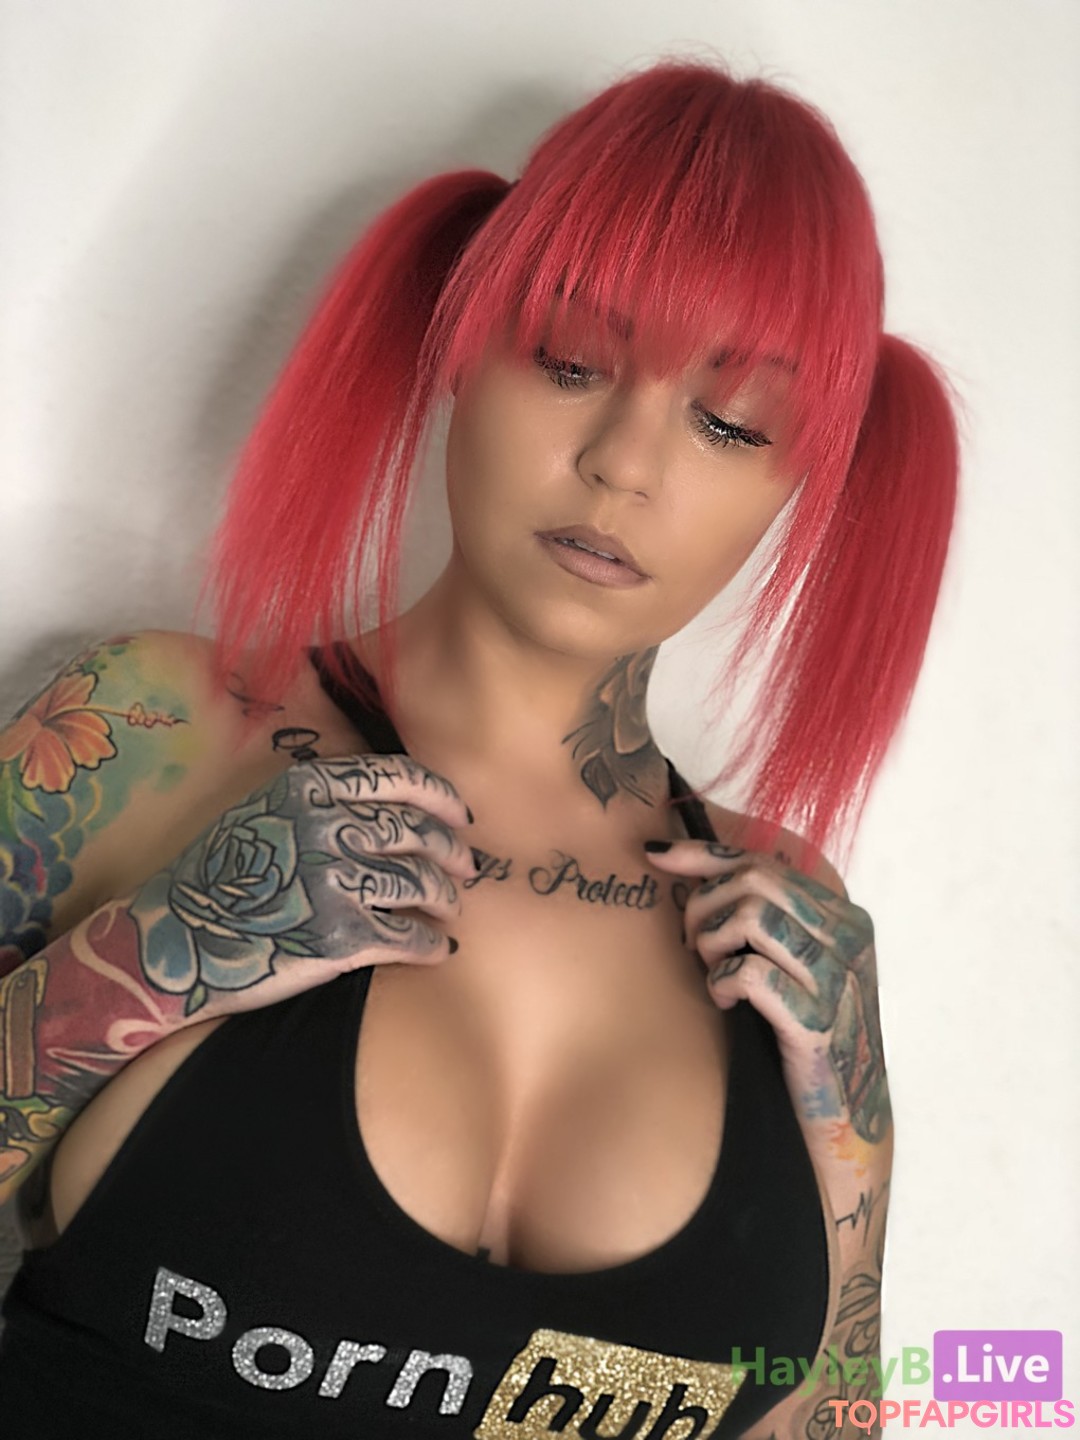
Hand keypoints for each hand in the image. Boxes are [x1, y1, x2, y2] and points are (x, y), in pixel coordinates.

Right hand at [130, 755, 476, 1019]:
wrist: (170, 942)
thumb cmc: (217, 878)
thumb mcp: (262, 812)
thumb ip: (319, 800)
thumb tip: (391, 803)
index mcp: (306, 789)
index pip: (398, 777)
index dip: (440, 797)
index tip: (460, 816)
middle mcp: (324, 827)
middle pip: (416, 831)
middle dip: (451, 851)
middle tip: (466, 868)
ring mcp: (333, 881)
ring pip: (421, 883)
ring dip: (446, 899)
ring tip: (451, 909)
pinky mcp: (339, 938)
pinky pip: (409, 937)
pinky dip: (432, 944)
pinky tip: (439, 949)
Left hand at [644, 840, 890, 1146]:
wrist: (838, 1120)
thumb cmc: (800, 1038)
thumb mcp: (789, 967)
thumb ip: (760, 920)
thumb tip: (685, 864)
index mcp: (844, 918)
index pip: (764, 862)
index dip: (703, 856)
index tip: (656, 858)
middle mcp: (848, 939)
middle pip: (754, 881)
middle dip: (703, 905)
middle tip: (690, 946)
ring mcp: (837, 980)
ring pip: (751, 916)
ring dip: (712, 942)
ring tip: (710, 973)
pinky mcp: (817, 1023)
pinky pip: (752, 973)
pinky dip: (723, 981)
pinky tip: (723, 1001)